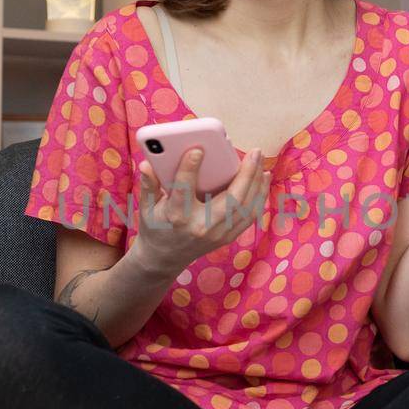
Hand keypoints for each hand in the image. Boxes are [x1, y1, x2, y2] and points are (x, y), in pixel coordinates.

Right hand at [132, 145, 270, 275]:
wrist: (164, 259)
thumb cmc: (156, 226)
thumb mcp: (146, 207)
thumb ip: (148, 185)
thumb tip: (147, 164)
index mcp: (177, 217)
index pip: (184, 190)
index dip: (189, 169)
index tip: (197, 149)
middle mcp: (201, 227)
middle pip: (230, 200)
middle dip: (246, 175)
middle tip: (254, 152)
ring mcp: (217, 234)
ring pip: (246, 208)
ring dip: (257, 184)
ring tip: (261, 162)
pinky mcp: (227, 237)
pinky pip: (249, 216)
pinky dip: (258, 196)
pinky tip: (262, 179)